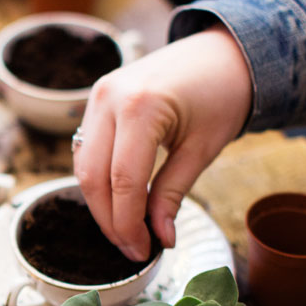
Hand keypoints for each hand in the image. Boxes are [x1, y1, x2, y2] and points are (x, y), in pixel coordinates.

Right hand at [73, 25, 251, 260]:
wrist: (222, 54)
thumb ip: (174, 193)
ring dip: (101, 204)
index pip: (123, 181)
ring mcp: (99, 95)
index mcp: (140, 107)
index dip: (129, 224)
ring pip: (83, 165)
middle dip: (110, 221)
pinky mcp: (98, 99)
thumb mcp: (202, 151)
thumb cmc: (221, 97)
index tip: (144, 251)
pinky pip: (87, 149)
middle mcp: (109, 98)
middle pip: (93, 177)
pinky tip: (121, 203)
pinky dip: (100, 180)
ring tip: (128, 232)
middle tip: (133, 249)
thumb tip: (161, 238)